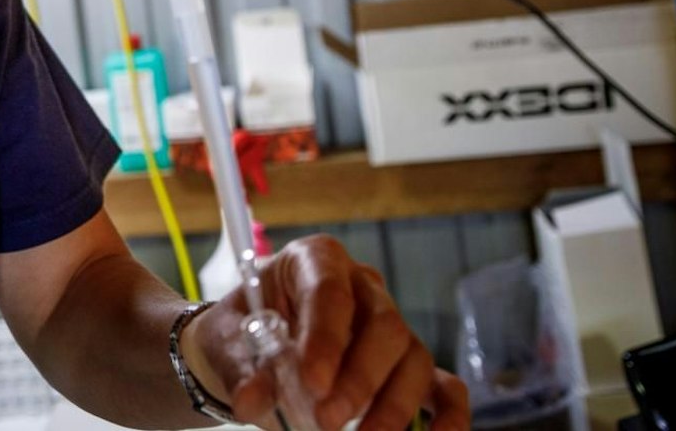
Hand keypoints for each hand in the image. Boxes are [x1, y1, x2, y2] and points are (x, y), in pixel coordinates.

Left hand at [184, 236, 469, 430]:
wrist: (248, 348)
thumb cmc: (241, 332)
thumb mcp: (227, 343)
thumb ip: (240, 370)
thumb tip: (250, 403)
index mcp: (314, 261)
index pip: (330, 289)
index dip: (327, 335)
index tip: (313, 382)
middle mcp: (361, 286)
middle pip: (384, 324)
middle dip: (360, 378)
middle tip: (327, 419)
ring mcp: (389, 325)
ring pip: (413, 357)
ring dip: (393, 404)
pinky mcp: (406, 366)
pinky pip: (441, 386)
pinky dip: (447, 414)